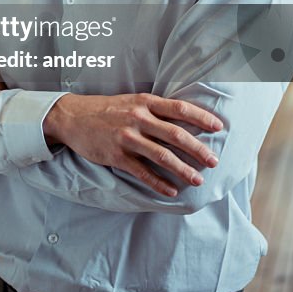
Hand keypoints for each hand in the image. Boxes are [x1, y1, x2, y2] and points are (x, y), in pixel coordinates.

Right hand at [43, 92, 222, 196]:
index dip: (202, 117)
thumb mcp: (132, 101)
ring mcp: (127, 137)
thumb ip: (155, 109)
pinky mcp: (116, 155)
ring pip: (162, 156)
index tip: (219, 127)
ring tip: (198, 179)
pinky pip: (142, 172)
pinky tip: (172, 190)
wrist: (72, 116)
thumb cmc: (107, 109)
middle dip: (198, 149)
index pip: (180, 108)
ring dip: (183, 169)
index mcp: (145, 102)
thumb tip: (184, 120)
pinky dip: (159, 183)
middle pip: (176, 134)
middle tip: (214, 161)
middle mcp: (138, 118)